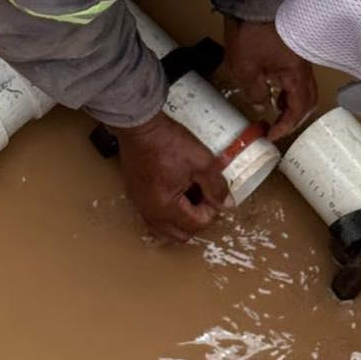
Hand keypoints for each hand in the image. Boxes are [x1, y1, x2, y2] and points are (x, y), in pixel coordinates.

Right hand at [112, 112, 229, 242]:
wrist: (140, 125)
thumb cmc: (167, 142)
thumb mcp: (202, 162)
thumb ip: (217, 186)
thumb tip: (226, 204)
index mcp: (166, 207)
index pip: (197, 224)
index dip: (212, 209)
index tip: (213, 190)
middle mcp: (150, 212)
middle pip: (180, 234)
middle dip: (197, 219)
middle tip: (205, 197)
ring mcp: (139, 204)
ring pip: (165, 228)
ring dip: (181, 219)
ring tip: (190, 195)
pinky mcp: (134, 194)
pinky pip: (153, 216)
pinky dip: (167, 212)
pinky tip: (175, 192)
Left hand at [222, 17, 316, 140]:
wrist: (252, 0)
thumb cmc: (250, 34)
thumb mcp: (245, 68)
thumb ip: (256, 92)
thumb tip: (262, 106)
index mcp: (296, 74)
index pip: (299, 109)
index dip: (287, 126)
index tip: (271, 135)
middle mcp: (303, 68)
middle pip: (308, 100)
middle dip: (294, 117)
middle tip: (277, 126)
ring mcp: (299, 57)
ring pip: (303, 87)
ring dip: (292, 102)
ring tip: (275, 110)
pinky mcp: (291, 49)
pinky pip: (295, 76)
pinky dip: (288, 88)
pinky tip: (273, 89)